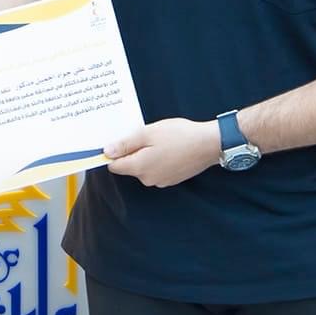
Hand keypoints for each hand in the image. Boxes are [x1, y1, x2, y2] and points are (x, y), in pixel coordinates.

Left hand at [103, 118, 218, 187]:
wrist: (209, 144)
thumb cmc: (179, 136)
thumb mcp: (148, 133)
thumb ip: (126, 143)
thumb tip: (107, 152)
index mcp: (139, 167)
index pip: (114, 165)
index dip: (113, 152)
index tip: (119, 139)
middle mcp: (148, 179)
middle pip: (129, 166)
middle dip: (132, 151)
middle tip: (145, 135)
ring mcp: (161, 181)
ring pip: (143, 167)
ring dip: (146, 154)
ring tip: (160, 140)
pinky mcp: (171, 179)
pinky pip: (156, 169)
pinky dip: (158, 159)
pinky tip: (169, 148)